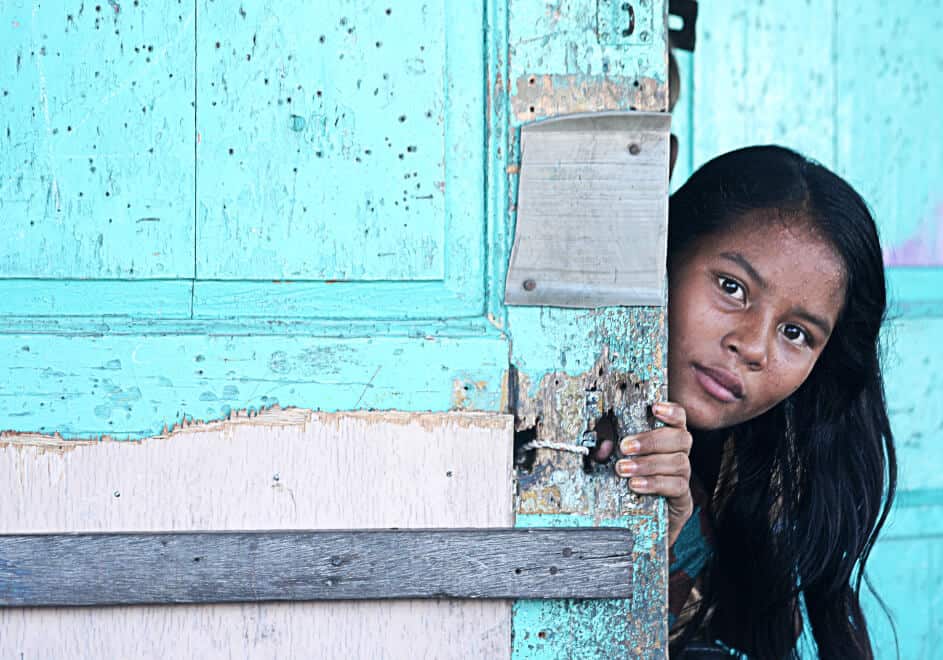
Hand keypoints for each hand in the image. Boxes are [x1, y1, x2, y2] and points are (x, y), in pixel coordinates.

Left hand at [615, 401, 692, 547]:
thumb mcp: (613, 466)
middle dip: (651, 440)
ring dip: (648, 463)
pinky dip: (655, 483)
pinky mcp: (683, 500)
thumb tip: (603, 446)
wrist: (638, 527)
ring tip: (624, 470)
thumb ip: (608, 453)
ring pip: (679, 462)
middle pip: (680, 438)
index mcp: (665, 443)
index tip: (655, 408)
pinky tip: (636, 485)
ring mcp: (683, 479)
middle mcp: (679, 457)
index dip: (671, 411)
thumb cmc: (627, 489)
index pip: (678, 420)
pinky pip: (677, 486)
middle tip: (625, 447)